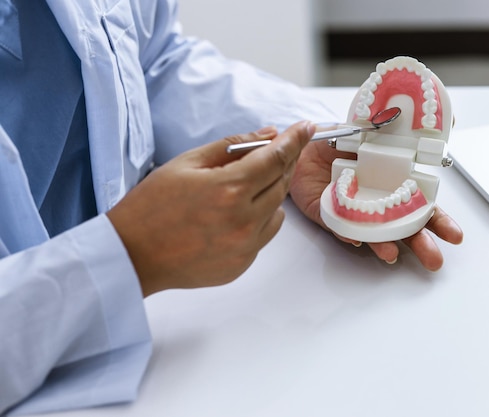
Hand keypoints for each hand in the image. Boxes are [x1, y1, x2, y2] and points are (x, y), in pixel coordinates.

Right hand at [107, 121, 314, 296]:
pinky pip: (265, 234)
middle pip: (281, 183)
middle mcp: (243, 221)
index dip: (295, 139)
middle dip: (283, 161)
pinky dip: (259, 218)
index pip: (276, 158)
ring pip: (277, 210)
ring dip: (270, 191)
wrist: (131, 255)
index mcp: (228, 190)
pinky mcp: (241, 265)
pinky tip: (235, 212)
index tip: (306, 127)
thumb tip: (269, 134)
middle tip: (278, 149)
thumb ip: (232, 146)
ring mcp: (244, 247)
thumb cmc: (151, 206)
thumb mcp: (187, 162)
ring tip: (244, 185)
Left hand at [290, 140, 462, 269]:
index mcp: (393, 183)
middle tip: (434, 260)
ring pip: (375, 234)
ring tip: (392, 254)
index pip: (421, 206)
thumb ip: (406, 127)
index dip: (438, 220)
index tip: (455, 235)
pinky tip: (357, 240)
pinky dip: (349, 234)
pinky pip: (340, 228)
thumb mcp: (374, 126)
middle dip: (421, 244)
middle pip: (404, 228)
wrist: (302, 145)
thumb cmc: (339, 139)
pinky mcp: (330, 215)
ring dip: (384, 246)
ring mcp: (355, 211)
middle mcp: (377, 201)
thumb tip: (449, 121)